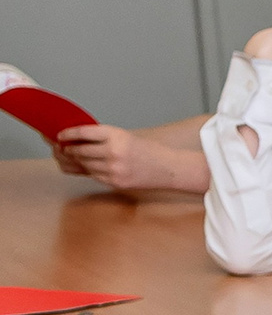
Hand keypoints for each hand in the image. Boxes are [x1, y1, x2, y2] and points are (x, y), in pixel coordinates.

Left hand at [51, 124, 198, 192]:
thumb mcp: (125, 137)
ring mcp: (113, 169)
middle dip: (68, 149)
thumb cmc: (147, 151)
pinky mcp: (114, 182)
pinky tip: (85, 167)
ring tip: (71, 157)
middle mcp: (114, 152)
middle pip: (79, 151)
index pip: (83, 132)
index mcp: (116, 135)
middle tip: (62, 147)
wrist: (168, 168)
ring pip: (83, 164)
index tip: (59, 135)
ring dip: (75, 161)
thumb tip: (75, 141)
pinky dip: (86, 170)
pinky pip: (92, 175)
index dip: (68, 134)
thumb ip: (102, 138)